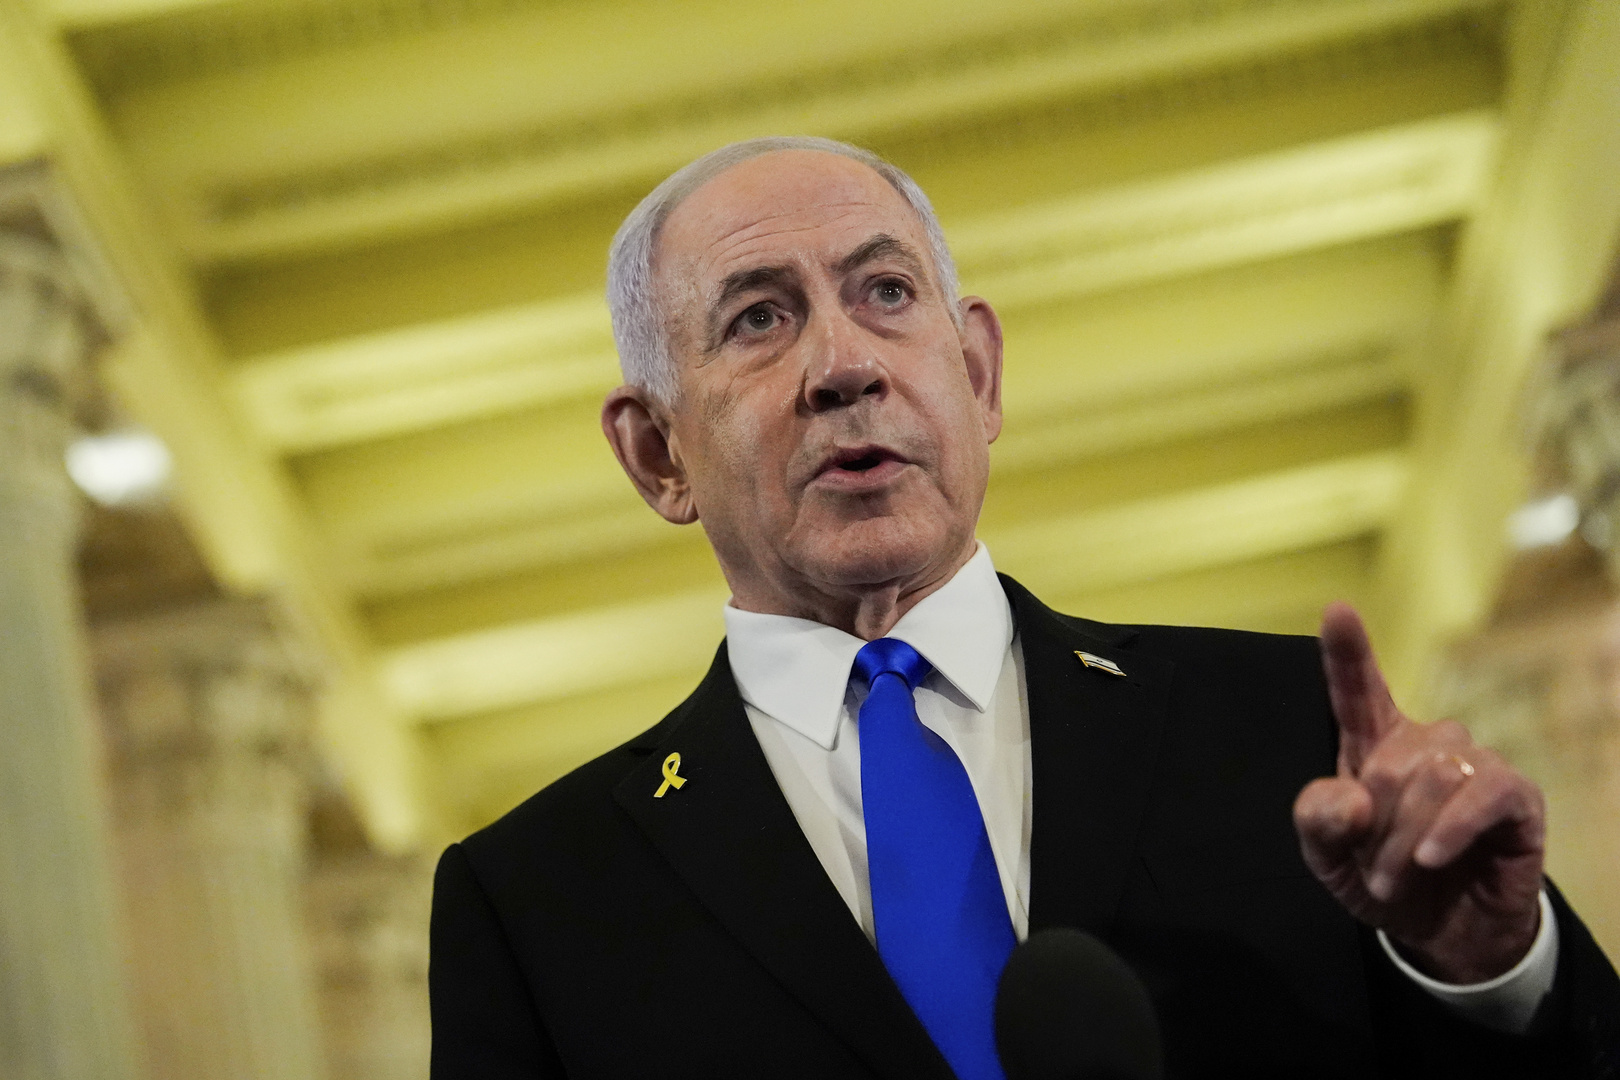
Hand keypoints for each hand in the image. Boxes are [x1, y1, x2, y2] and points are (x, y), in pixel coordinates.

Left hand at [1293, 603, 1545, 983]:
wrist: (1443, 934)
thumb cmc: (1383, 880)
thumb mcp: (1328, 860)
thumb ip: (1318, 823)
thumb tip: (1351, 798)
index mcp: (1372, 744)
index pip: (1357, 690)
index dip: (1347, 652)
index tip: (1337, 610)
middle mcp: (1426, 743)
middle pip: (1388, 760)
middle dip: (1372, 827)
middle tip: (1371, 872)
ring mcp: (1475, 765)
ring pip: (1433, 778)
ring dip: (1404, 839)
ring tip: (1393, 880)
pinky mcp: (1516, 797)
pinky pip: (1484, 793)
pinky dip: (1451, 828)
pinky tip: (1431, 858)